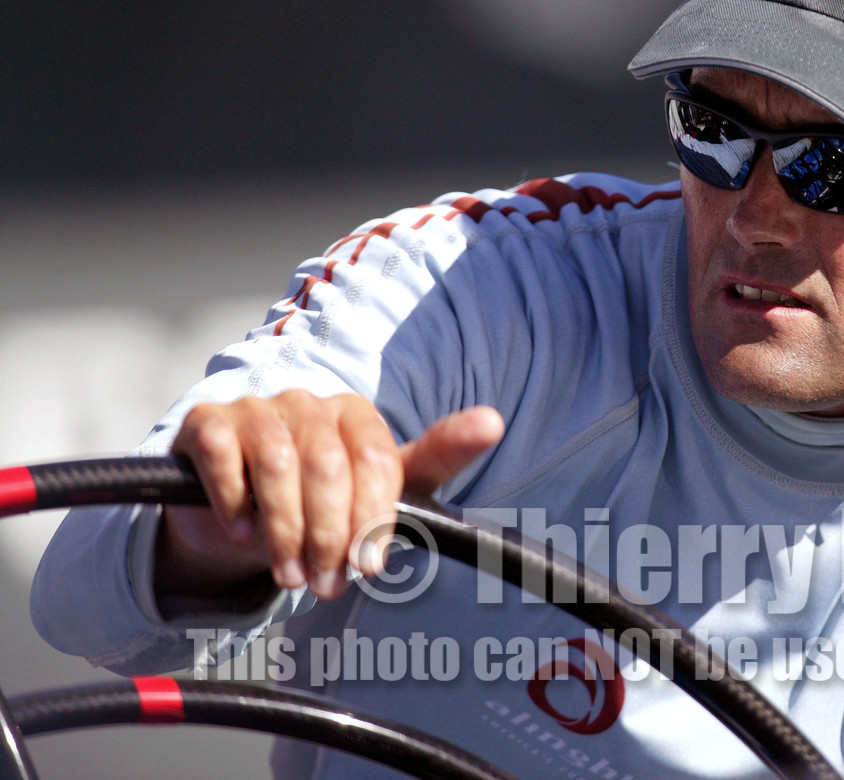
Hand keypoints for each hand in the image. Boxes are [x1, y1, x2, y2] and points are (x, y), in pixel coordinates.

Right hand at [155, 391, 503, 601]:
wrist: (239, 522)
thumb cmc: (323, 504)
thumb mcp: (383, 489)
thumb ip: (438, 458)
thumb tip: (493, 420)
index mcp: (354, 415)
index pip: (375, 459)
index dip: (373, 518)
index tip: (368, 568)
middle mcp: (307, 402)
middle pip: (328, 465)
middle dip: (329, 534)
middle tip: (326, 583)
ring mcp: (255, 409)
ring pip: (277, 464)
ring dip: (284, 530)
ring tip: (290, 575)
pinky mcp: (207, 423)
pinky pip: (222, 455)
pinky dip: (233, 501)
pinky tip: (240, 532)